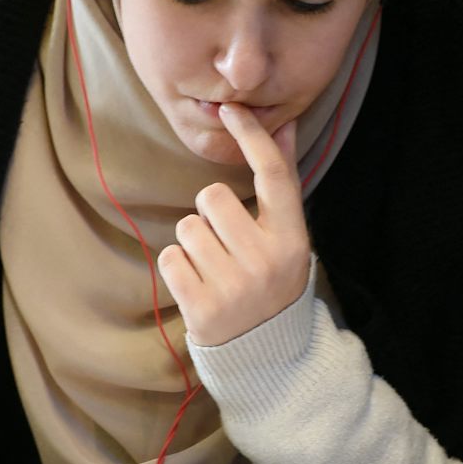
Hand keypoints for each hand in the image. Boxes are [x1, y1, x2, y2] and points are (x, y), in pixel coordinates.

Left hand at [158, 103, 310, 346]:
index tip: (231, 109)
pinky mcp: (203, 308)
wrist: (267, 355)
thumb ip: (281, 184)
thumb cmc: (271, 280)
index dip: (252, 137)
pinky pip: (170, 259)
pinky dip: (178, 268)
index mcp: (292, 239)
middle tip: (226, 243)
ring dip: (193, 243)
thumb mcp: (286, 236)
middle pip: (213, 197)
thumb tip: (282, 126)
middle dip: (210, 213)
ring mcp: (235, 287)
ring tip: (214, 267)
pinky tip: (199, 285)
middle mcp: (267, 260)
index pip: (274, 175)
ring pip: (187, 227)